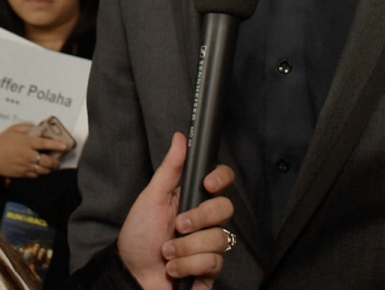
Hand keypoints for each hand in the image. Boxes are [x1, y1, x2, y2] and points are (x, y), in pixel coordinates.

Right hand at [0, 123, 65, 178]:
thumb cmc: (2, 142)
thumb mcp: (13, 129)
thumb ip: (27, 127)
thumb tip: (38, 127)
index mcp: (28, 143)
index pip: (46, 144)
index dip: (58, 145)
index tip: (66, 147)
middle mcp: (29, 155)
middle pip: (47, 161)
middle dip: (56, 161)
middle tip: (59, 160)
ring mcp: (25, 166)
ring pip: (43, 170)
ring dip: (50, 169)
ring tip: (53, 167)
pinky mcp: (20, 174)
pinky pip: (34, 176)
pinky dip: (40, 174)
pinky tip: (42, 171)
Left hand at [117, 132, 233, 289]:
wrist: (130, 277)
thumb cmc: (138, 238)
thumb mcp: (151, 199)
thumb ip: (169, 168)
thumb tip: (180, 137)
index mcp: (194, 198)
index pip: (222, 180)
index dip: (221, 179)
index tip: (207, 185)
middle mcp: (206, 220)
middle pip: (226, 208)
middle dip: (199, 219)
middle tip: (178, 226)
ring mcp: (209, 244)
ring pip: (219, 238)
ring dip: (186, 248)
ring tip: (167, 253)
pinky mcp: (209, 269)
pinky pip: (214, 262)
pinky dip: (188, 265)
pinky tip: (174, 269)